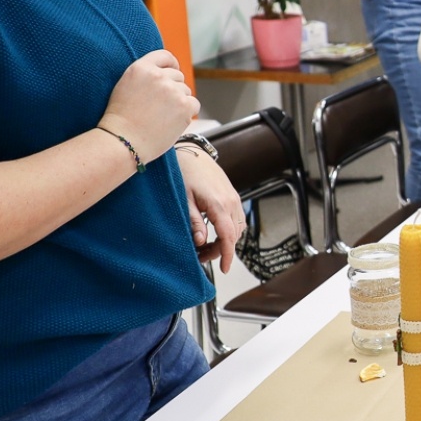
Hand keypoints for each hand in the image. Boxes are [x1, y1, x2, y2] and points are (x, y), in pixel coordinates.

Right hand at [100, 50, 199, 160]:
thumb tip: (170, 72)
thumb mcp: (127, 86)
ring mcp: (172, 90)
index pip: (165, 56)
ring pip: (186, 91)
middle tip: (159, 106)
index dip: (171, 65)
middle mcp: (158, 76)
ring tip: (161, 116)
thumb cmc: (121, 119)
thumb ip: (146, 76)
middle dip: (172, 88)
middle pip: (178, 76)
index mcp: (141, 68)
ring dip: (179, 101)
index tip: (172, 72)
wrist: (122, 141)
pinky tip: (172, 121)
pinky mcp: (184, 106)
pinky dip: (187, 112)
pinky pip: (194, 104)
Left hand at [176, 144, 243, 271]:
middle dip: (221, 249)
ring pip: (238, 228)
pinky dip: (229, 229)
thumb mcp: (183, 200)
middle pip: (234, 235)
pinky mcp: (232, 195)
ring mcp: (234, 198)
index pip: (228, 236)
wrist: (191, 151)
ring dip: (225, 240)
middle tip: (201, 256)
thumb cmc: (184, 172)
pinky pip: (237, 218)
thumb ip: (193, 222)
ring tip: (205, 245)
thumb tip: (201, 242)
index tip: (224, 269)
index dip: (227, 255)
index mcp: (219, 204)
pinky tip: (213, 231)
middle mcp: (231, 202)